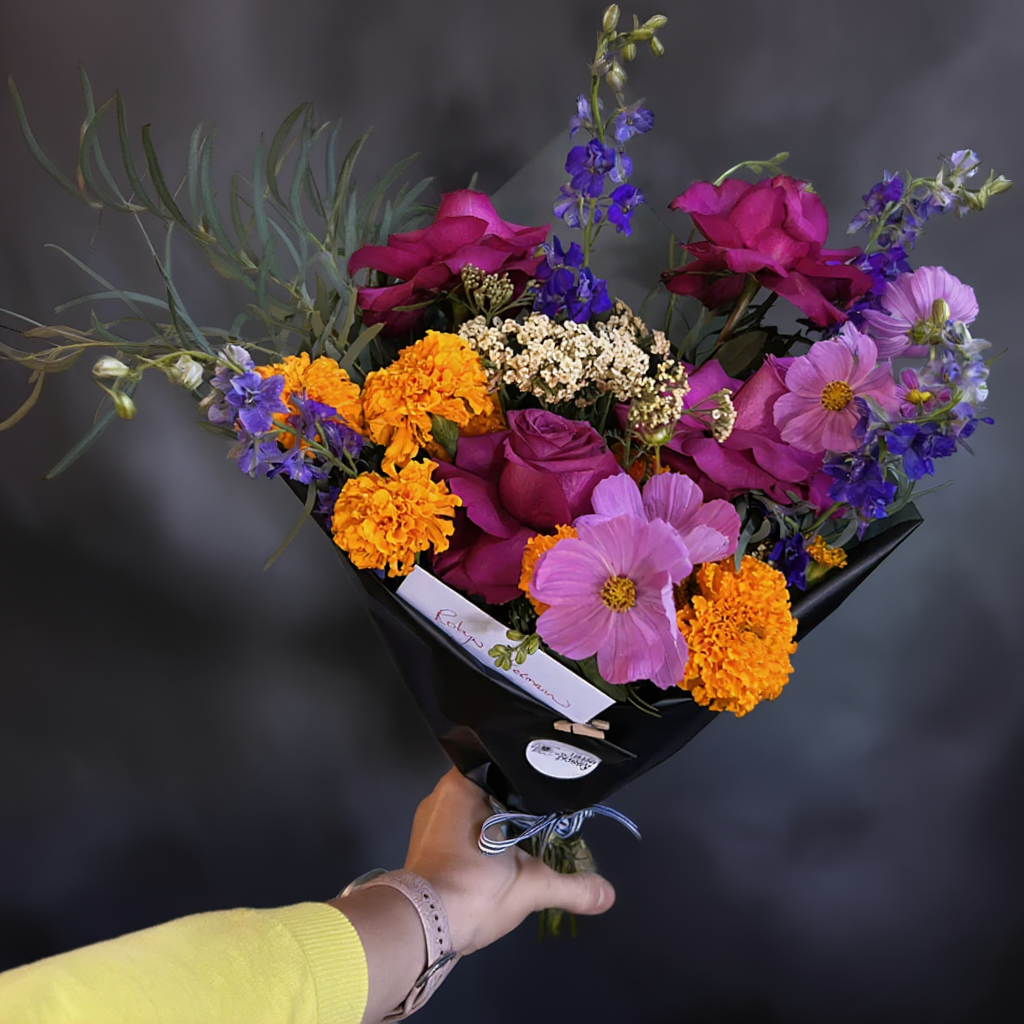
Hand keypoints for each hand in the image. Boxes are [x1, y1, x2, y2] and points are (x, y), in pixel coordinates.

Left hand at [404, 768, 615, 953]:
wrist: (421, 929)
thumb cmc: (473, 889)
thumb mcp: (530, 886)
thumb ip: (572, 886)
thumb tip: (609, 893)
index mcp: (460, 785)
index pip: (497, 762)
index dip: (526, 771)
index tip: (551, 779)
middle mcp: (440, 796)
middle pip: (487, 789)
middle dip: (514, 801)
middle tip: (548, 807)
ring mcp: (428, 824)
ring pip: (472, 812)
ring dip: (496, 822)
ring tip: (530, 829)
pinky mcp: (423, 849)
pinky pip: (458, 831)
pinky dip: (479, 840)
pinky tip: (501, 853)